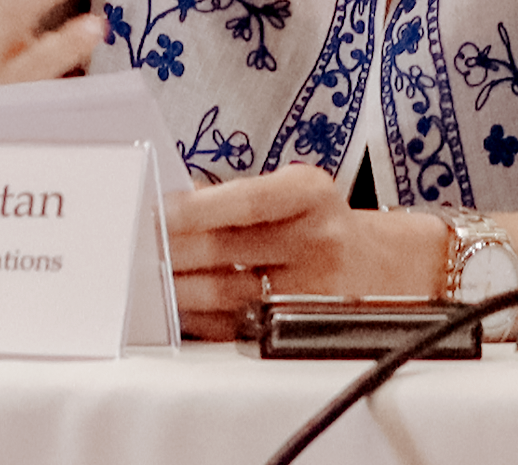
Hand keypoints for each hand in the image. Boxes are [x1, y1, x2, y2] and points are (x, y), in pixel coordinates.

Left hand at [163, 164, 448, 339]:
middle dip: (172, 250)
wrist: (382, 265)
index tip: (156, 214)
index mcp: (311, 193)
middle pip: (228, 247)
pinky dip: (198, 318)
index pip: (248, 200)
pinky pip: (234, 325)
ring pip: (225, 292)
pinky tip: (175, 307)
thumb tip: (169, 211)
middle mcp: (316, 238)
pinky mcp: (297, 326)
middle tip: (134, 248)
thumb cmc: (322, 221)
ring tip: (145, 279)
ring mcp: (309, 288)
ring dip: (176, 288)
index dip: (197, 208)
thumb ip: (240, 198)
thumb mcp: (296, 191)